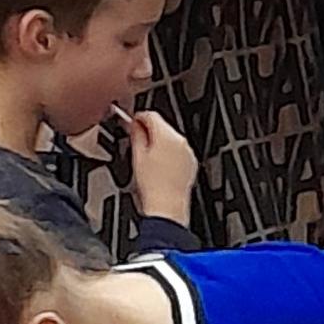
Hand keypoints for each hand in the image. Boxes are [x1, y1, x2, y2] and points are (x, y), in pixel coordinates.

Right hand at [126, 109, 197, 224]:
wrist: (166, 208)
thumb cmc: (152, 186)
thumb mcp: (137, 156)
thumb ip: (135, 134)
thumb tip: (134, 124)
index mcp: (167, 136)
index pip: (151, 115)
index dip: (138, 118)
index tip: (132, 122)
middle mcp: (181, 141)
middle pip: (162, 126)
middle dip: (149, 132)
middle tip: (136, 141)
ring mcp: (188, 153)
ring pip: (171, 139)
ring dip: (160, 143)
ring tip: (147, 159)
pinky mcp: (191, 163)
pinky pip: (178, 151)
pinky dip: (169, 154)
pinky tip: (159, 167)